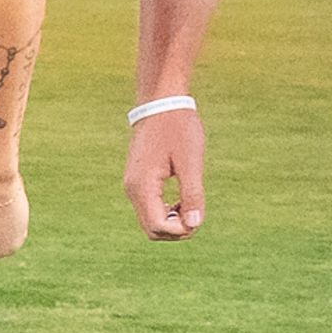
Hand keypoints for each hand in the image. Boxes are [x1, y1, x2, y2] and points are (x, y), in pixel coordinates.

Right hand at [124, 107, 205, 239]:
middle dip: (176, 230)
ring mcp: (133, 186)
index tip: (199, 214)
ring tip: (190, 203)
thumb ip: (192, 194)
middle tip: (197, 212)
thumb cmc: (178, 128)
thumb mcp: (190, 162)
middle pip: (152, 229)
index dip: (181, 230)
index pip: (158, 226)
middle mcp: (133, 190)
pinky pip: (149, 208)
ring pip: (150, 221)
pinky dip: (165, 211)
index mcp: (143, 187)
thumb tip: (195, 224)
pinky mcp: (137, 181)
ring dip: (172, 221)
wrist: (161, 103)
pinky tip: (181, 198)